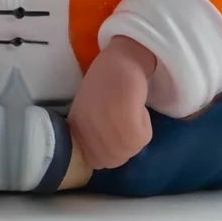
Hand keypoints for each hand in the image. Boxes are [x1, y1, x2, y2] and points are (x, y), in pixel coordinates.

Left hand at [68, 36, 155, 169]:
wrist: (120, 58)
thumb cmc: (106, 82)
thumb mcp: (90, 113)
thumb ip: (92, 136)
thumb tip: (102, 158)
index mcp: (76, 129)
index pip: (95, 161)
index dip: (110, 151)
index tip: (116, 130)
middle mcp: (86, 130)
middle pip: (114, 160)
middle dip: (125, 144)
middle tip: (126, 118)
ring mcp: (103, 125)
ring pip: (130, 150)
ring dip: (136, 133)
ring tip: (130, 109)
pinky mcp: (124, 119)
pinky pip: (141, 139)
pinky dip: (145, 124)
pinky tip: (136, 105)